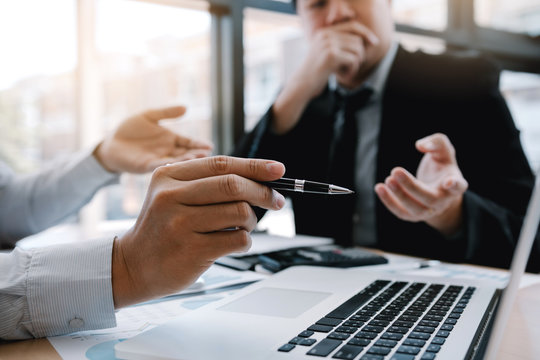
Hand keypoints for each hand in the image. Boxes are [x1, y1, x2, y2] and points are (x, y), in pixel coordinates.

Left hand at [93, 106, 212, 173]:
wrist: (111, 143)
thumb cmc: (130, 129)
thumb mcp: (149, 116)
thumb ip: (166, 113)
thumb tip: (186, 107)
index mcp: (170, 139)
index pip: (189, 142)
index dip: (199, 144)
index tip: (210, 146)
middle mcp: (167, 151)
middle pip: (186, 153)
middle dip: (197, 154)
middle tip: (207, 155)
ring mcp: (158, 159)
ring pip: (176, 162)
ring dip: (186, 162)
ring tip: (197, 159)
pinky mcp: (146, 165)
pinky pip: (160, 166)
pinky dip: (169, 166)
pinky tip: (177, 164)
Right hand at [112, 156, 285, 306]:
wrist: (133, 265)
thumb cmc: (163, 228)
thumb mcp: (172, 195)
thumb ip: (208, 183)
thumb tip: (261, 178)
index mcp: (168, 176)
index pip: (221, 164)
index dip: (254, 166)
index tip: (278, 170)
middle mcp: (171, 197)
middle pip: (233, 186)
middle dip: (263, 193)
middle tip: (276, 201)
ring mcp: (180, 224)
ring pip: (240, 212)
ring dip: (251, 221)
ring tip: (241, 227)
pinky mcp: (192, 250)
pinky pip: (238, 240)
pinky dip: (245, 241)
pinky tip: (231, 243)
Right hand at [300, 21, 378, 96]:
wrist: (303, 84)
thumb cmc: (317, 71)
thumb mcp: (327, 53)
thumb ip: (341, 44)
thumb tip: (366, 39)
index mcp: (324, 32)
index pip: (352, 25)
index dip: (365, 33)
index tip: (374, 42)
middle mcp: (326, 35)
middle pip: (357, 40)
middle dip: (359, 55)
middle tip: (351, 67)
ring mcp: (328, 44)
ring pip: (357, 49)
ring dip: (356, 63)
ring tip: (347, 72)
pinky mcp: (331, 55)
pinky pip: (354, 59)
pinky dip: (352, 69)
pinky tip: (344, 75)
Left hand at [374, 133, 468, 235]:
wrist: (437, 189)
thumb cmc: (441, 167)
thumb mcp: (443, 151)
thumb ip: (436, 142)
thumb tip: (420, 145)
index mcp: (454, 184)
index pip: (459, 186)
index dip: (455, 185)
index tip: (449, 182)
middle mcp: (443, 201)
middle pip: (429, 198)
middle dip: (412, 186)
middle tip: (396, 171)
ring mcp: (428, 211)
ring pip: (415, 209)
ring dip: (400, 196)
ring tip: (388, 180)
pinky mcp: (414, 216)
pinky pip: (401, 213)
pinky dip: (389, 202)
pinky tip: (379, 188)